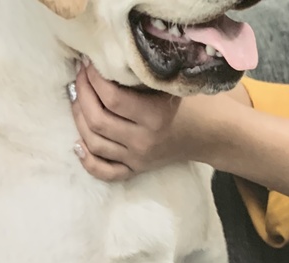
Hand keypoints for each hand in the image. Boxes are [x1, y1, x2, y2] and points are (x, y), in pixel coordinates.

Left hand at [70, 62, 246, 180]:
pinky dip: (87, 160)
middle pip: (97, 120)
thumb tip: (102, 64)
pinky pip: (105, 172)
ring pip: (94, 143)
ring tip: (77, 98)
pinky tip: (79, 142)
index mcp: (154, 117)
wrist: (210, 134)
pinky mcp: (137, 169)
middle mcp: (144, 141)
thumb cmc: (191, 102)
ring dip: (79, 118)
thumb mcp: (169, 84)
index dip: (92, 78)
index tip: (88, 63)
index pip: (111, 98)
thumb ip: (139, 77)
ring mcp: (139, 159)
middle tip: (80, 77)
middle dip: (81, 93)